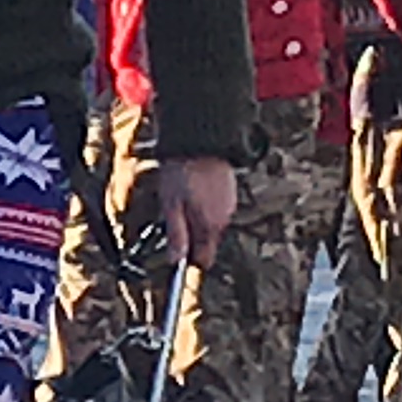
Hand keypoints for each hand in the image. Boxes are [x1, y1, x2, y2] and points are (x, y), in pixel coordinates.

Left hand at [156, 154, 236, 271]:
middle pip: (207, 243)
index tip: (176, 255)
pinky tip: (193, 191)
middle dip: (191, 239)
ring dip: (196, 221)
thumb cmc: (181, 172)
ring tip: (181, 200)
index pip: (204, 260)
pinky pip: (216, 210)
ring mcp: (229, 205)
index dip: (189, 261)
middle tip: (173, 219)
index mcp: (210, 226)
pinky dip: (204, 207)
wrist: (200, 139)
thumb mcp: (171, 205)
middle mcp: (224, 219)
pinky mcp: (229, 192)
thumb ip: (176, 235)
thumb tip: (176, 262)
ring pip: (211, 226)